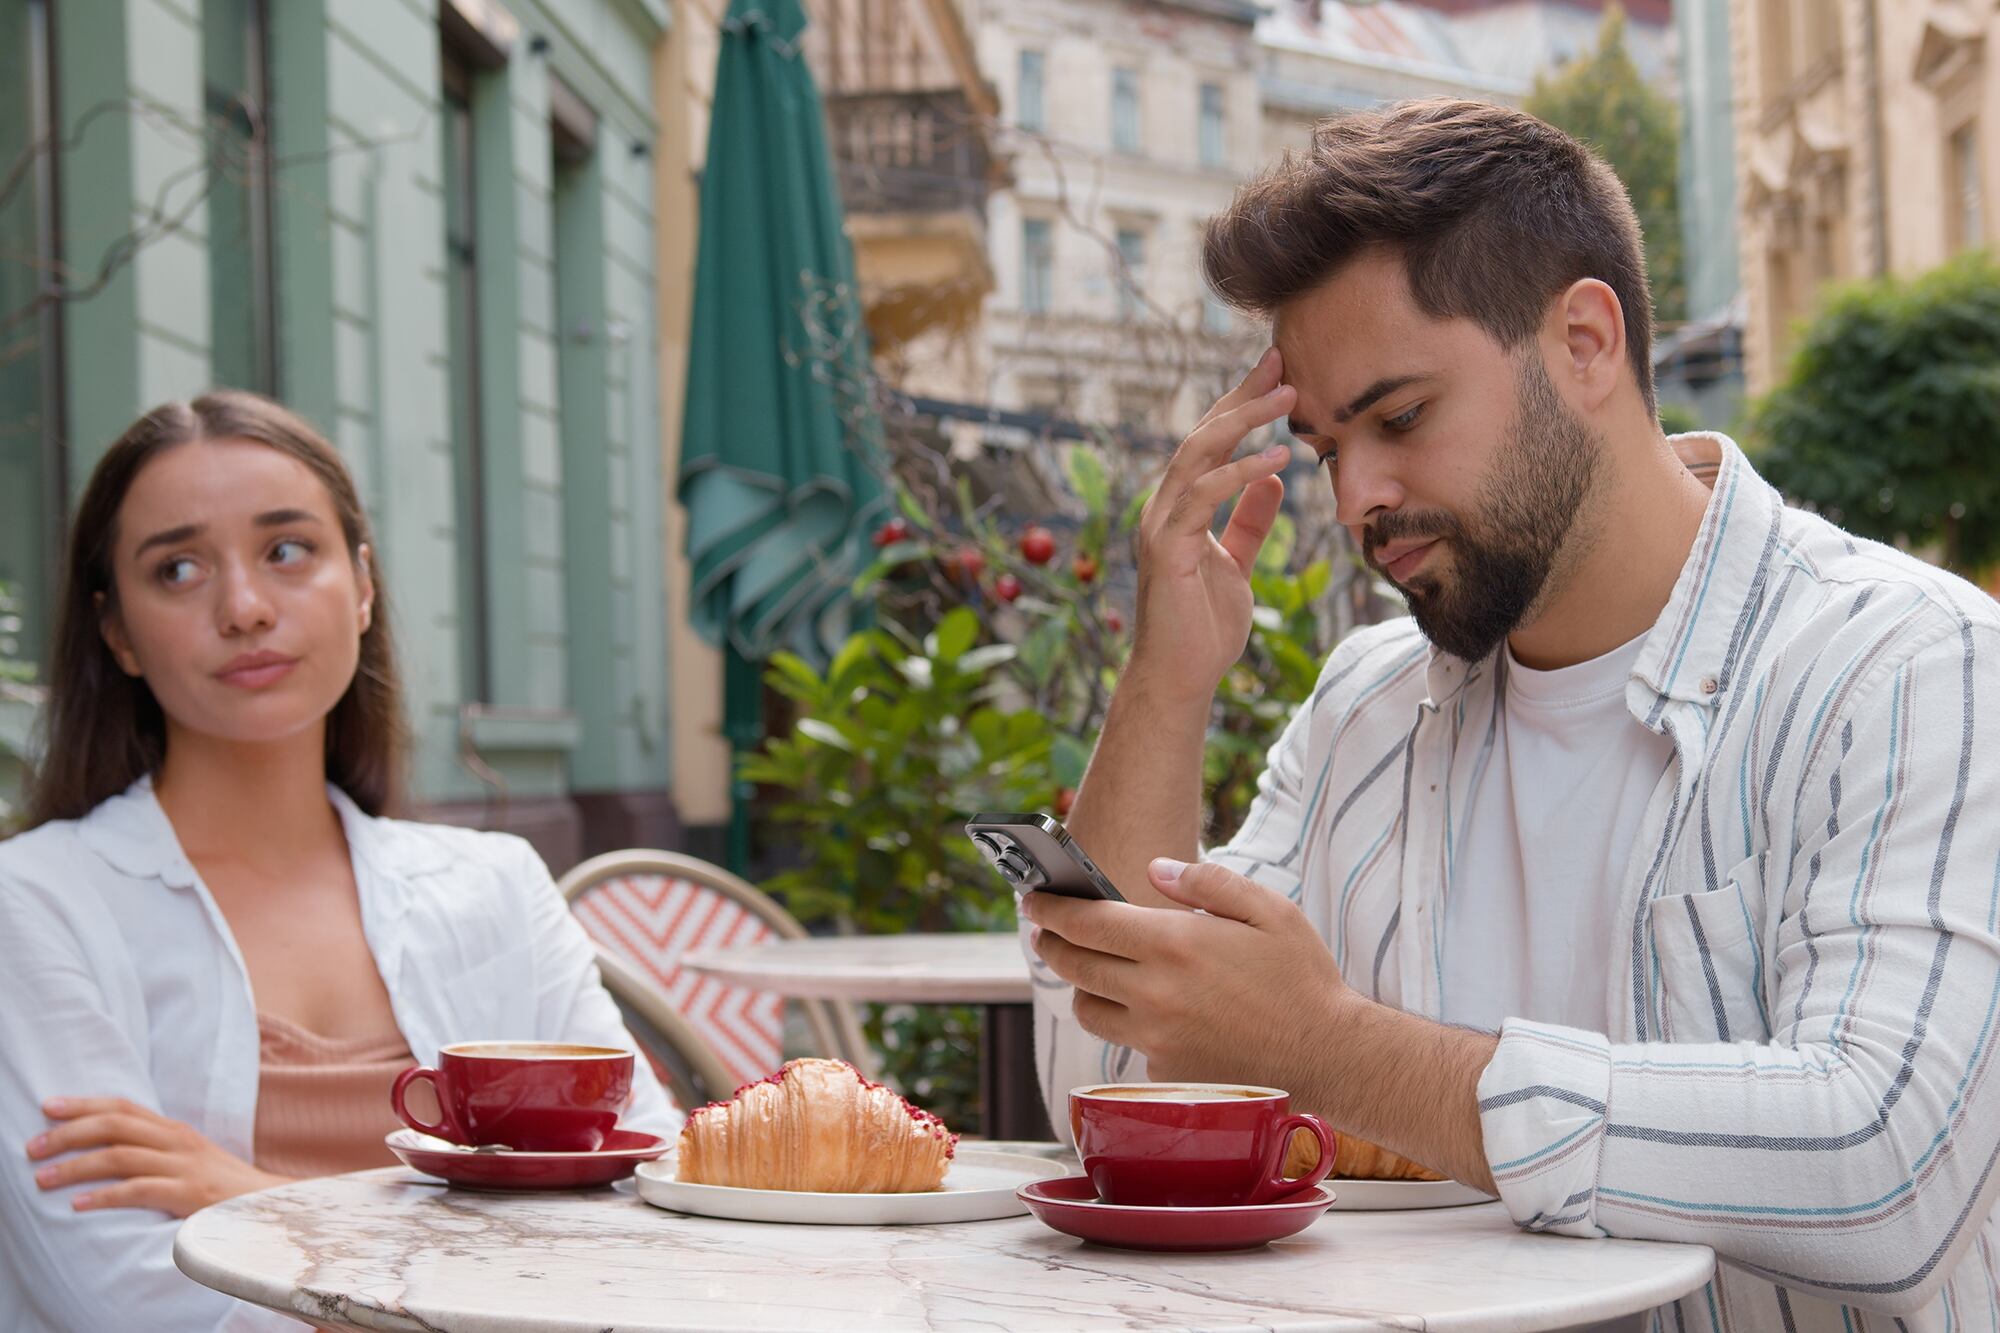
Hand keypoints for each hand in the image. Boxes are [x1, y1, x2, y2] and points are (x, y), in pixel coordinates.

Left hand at [25, 1097, 291, 1216]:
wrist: (268, 1206)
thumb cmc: (221, 1187)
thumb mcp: (189, 1159)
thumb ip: (155, 1148)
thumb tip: (109, 1146)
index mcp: (175, 1130)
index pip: (124, 1107)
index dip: (84, 1104)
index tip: (48, 1106)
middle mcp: (177, 1141)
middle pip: (116, 1126)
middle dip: (69, 1133)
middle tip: (33, 1147)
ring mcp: (184, 1166)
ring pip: (120, 1156)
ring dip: (75, 1166)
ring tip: (43, 1178)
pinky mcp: (188, 1195)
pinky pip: (138, 1190)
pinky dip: (104, 1196)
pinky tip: (78, 1204)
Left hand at [1023, 856, 1353, 1090]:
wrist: (1330, 1055)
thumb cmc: (1302, 977)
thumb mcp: (1267, 909)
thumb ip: (1206, 883)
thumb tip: (1153, 870)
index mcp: (1174, 944)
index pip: (1085, 922)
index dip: (1050, 908)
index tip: (1032, 899)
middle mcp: (1154, 993)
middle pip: (1074, 966)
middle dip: (1051, 942)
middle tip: (1045, 930)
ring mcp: (1156, 1038)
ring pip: (1090, 1010)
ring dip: (1084, 987)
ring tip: (1095, 971)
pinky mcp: (1165, 1072)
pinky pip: (1128, 1044)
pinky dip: (1130, 1025)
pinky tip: (1153, 1012)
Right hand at [1130, 348, 1296, 703]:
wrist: (1179, 677)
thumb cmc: (1203, 628)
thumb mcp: (1238, 565)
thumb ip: (1250, 522)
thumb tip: (1272, 479)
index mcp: (1180, 506)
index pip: (1211, 442)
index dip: (1242, 405)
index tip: (1279, 374)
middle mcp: (1164, 506)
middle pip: (1202, 434)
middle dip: (1243, 396)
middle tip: (1283, 363)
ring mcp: (1161, 524)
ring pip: (1198, 454)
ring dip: (1244, 421)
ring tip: (1288, 397)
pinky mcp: (1167, 546)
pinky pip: (1203, 496)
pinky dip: (1239, 473)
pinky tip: (1276, 459)